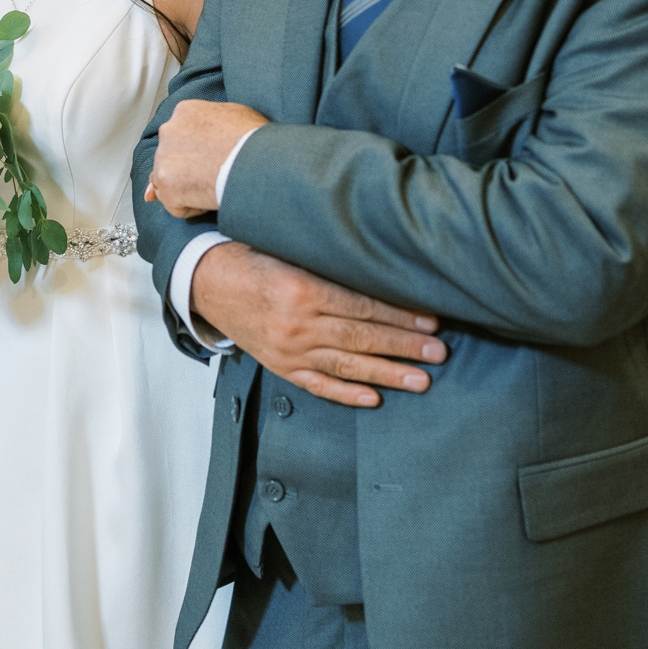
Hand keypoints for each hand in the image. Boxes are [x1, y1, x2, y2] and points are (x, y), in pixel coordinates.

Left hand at [145, 100, 267, 217]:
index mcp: (185, 111)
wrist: (253, 160)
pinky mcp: (165, 183)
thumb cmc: (253, 139)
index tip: (209, 159)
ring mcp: (164, 157)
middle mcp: (169, 130)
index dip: (195, 151)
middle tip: (212, 175)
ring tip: (214, 187)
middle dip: (188, 169)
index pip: (180, 134)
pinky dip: (193, 207)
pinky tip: (211, 198)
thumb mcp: (239, 114)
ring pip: (169, 181)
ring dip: (189, 188)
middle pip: (171, 157)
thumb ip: (219, 119)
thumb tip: (221, 129)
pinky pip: (175, 205)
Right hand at [191, 243, 444, 407]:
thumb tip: (383, 269)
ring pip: (346, 365)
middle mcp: (296, 325)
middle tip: (438, 353)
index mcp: (302, 290)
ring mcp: (287, 351)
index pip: (362, 307)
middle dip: (404, 347)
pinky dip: (346, 393)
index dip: (400, 316)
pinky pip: (317, 385)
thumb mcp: (291, 250)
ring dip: (387, 374)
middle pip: (361, 338)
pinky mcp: (280, 366)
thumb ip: (330, 262)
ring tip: (421, 380)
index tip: (432, 320)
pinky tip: (373, 399)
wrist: (209, 281)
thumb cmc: (254, 257)